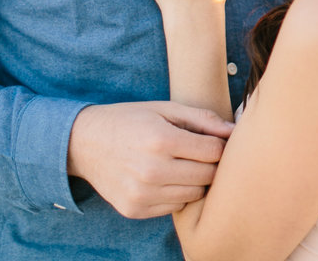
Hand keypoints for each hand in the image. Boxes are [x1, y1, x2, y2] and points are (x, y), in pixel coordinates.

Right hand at [67, 101, 233, 218]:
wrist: (83, 142)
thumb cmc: (129, 120)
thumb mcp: (164, 108)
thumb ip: (202, 118)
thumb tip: (233, 130)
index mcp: (161, 140)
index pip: (214, 152)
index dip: (221, 145)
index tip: (216, 140)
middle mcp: (152, 171)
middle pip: (207, 176)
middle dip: (211, 164)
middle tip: (201, 153)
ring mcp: (142, 194)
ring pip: (194, 195)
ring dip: (195, 181)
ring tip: (183, 164)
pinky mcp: (134, 210)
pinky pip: (174, 208)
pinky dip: (176, 195)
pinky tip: (165, 178)